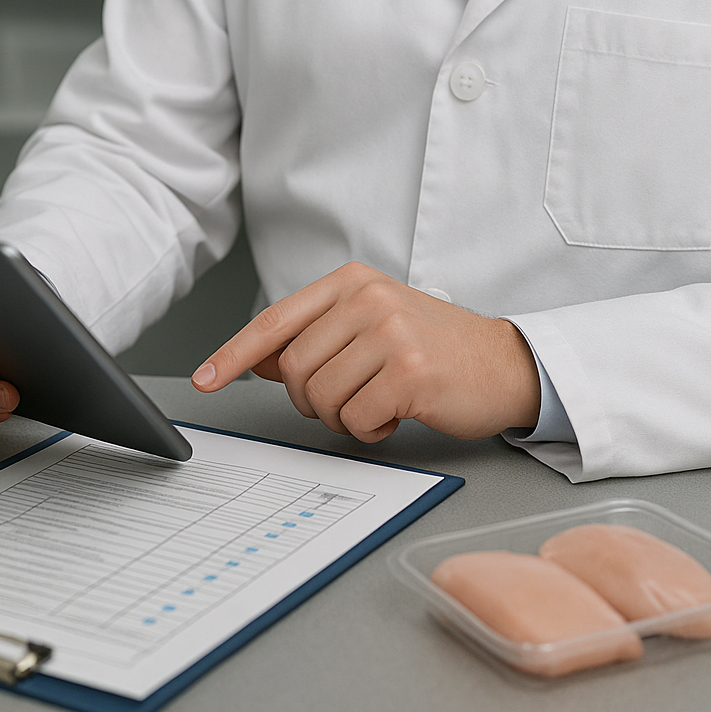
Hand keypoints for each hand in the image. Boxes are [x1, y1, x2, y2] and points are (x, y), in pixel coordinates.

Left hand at [191, 263, 540, 442]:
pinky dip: (370, 429)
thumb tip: (256, 360)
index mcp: (352, 281)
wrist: (506, 364)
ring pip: (322, 396)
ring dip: (343, 417)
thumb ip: (315, 338)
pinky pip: (357, 417)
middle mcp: (369, 299)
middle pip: (294, 368)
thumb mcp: (370, 327)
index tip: (204, 379)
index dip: (233, 353)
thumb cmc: (434, 349)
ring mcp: (391, 332)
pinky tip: (396, 415)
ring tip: (377, 404)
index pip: (276, 320)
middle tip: (349, 399)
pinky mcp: (411, 371)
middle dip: (312, 399)